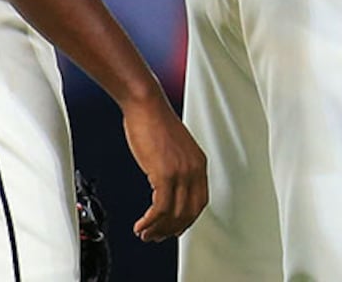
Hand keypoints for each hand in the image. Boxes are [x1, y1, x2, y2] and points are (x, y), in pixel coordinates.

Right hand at [120, 94, 207, 241]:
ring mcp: (181, 172)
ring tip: (146, 234)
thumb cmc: (154, 121)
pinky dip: (150, 221)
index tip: (174, 228)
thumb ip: (176, 167)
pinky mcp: (164, 174)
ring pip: (175, 214)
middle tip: (157, 236)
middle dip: (172, 229)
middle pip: (189, 212)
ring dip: (159, 229)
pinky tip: (141, 224)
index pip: (200, 202)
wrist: (146, 104)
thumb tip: (167, 188)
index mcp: (199, 163)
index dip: (187, 220)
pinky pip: (160, 208)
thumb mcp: (174, 148)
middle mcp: (194, 169)